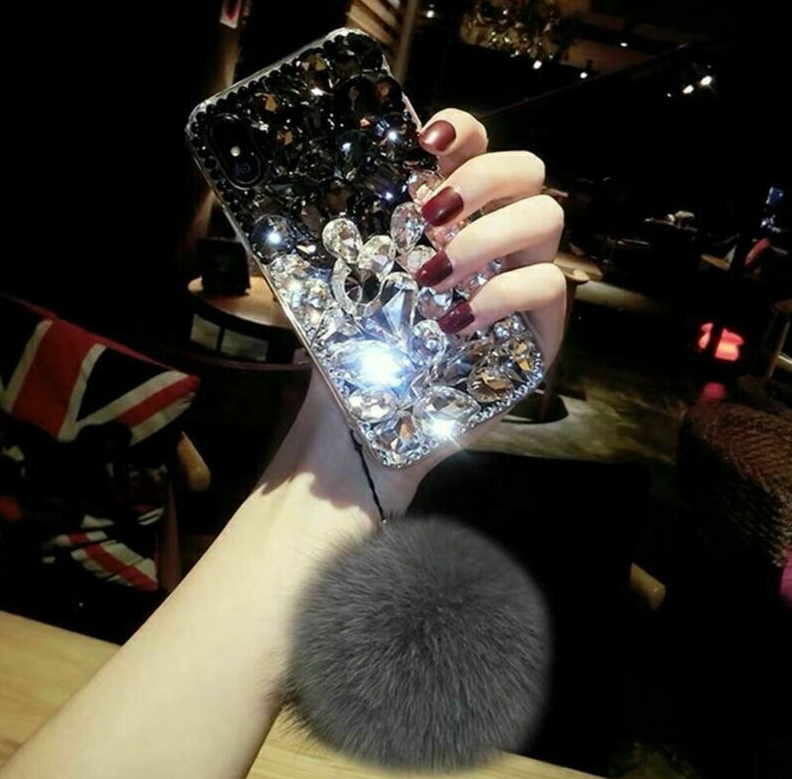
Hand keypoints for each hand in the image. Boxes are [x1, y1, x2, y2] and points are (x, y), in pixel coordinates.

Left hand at [269, 109, 565, 517]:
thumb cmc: (350, 354)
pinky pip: (549, 288)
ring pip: (546, 220)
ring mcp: (520, 283)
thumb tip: (292, 185)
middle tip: (430, 216)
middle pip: (529, 171)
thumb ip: (340, 234)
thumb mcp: (336, 285)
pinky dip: (501, 295)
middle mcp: (493, 240)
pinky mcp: (538, 332)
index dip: (463, 129)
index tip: (425, 142)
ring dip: (487, 236)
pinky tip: (455, 322)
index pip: (478, 146)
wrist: (361, 428)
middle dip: (483, 178)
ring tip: (432, 274)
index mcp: (450, 220)